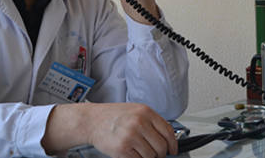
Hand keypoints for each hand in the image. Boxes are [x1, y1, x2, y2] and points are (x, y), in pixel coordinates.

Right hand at [42, 102, 177, 157]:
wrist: (92, 120)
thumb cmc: (113, 115)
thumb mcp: (135, 111)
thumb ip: (151, 122)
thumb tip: (167, 138)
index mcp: (146, 112)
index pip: (168, 131)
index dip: (173, 144)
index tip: (173, 150)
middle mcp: (140, 122)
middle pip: (161, 146)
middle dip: (160, 153)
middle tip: (155, 154)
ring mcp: (131, 136)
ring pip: (151, 156)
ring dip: (148, 157)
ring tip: (139, 151)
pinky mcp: (122, 149)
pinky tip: (131, 153)